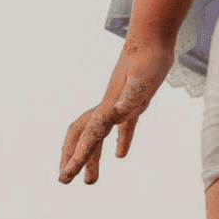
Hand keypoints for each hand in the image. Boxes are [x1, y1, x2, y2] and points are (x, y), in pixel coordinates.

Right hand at [59, 42, 171, 184]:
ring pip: (98, 136)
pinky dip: (120, 141)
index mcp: (109, 107)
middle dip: (72, 158)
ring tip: (90, 181)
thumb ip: (131, 97)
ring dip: (92, 157)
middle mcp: (109, 107)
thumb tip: (118, 114)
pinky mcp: (133, 102)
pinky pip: (122, 128)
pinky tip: (120, 155)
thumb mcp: (143, 80)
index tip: (67, 176)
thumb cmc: (149, 58)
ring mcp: (118, 105)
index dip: (78, 157)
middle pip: (82, 136)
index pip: (90, 137)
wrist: (153, 38)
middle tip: (65, 180)